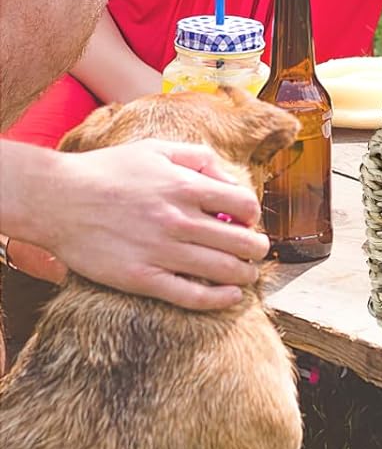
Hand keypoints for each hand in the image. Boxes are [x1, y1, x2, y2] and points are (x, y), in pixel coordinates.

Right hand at [14, 141, 267, 309]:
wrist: (57, 199)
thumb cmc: (108, 171)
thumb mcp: (157, 149)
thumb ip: (200, 159)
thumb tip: (231, 181)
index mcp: (185, 186)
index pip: (243, 205)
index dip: (253, 215)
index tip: (248, 221)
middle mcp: (178, 220)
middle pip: (240, 241)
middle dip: (256, 248)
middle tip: (257, 251)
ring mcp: (160, 251)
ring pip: (221, 269)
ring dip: (244, 274)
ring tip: (247, 274)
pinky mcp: (140, 278)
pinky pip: (189, 295)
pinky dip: (218, 299)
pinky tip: (230, 297)